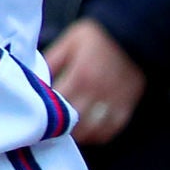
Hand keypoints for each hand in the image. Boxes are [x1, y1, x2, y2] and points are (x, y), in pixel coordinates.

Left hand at [43, 20, 147, 146]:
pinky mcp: (126, 106)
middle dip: (60, 127)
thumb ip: (52, 60)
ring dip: (79, 135)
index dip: (45, 110)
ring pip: (93, 131)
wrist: (133, 33)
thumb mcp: (69, 41)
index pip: (58, 104)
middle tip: (50, 127)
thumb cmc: (97, 36)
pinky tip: (89, 134)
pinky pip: (112, 129)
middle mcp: (97, 93)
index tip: (37, 113)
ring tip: (68, 132)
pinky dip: (99, 135)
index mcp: (80, 76)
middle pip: (74, 123)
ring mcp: (113, 102)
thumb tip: (36, 78)